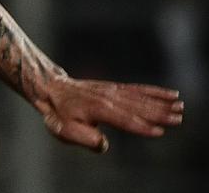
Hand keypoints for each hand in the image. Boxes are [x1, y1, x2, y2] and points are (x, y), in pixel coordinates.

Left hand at [36, 76, 182, 152]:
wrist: (51, 88)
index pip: (123, 120)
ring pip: (140, 97)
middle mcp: (107, 98)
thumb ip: (85, 139)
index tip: (159, 131)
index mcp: (97, 109)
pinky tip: (169, 94)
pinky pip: (137, 89)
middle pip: (136, 107)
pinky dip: (154, 91)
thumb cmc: (58, 114)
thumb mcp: (64, 130)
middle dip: (158, 113)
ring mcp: (112, 91)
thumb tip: (104, 145)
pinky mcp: (114, 88)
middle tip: (178, 119)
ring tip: (179, 106)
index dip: (140, 127)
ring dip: (160, 102)